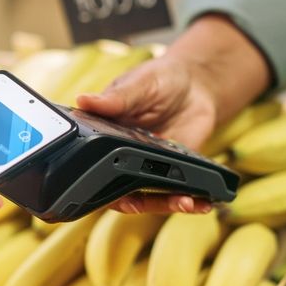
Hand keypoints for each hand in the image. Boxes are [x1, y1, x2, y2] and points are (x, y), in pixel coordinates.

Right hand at [77, 55, 216, 213]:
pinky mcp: (173, 172)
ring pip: (148, 197)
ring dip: (164, 205)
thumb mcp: (138, 83)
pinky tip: (202, 203)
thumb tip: (83, 100)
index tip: (105, 191)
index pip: (91, 165)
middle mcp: (122, 157)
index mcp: (104, 136)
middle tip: (143, 206)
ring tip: (185, 204)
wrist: (197, 84)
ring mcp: (148, 167)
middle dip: (132, 202)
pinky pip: (175, 193)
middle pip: (118, 190)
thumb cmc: (160, 79)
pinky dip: (188, 201)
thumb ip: (115, 98)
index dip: (94, 184)